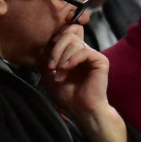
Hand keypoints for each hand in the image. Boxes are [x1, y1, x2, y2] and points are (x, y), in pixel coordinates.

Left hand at [38, 25, 137, 141]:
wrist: (82, 109)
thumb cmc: (67, 95)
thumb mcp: (49, 75)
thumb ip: (46, 58)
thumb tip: (40, 44)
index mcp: (72, 53)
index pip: (66, 32)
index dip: (55, 38)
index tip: (47, 54)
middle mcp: (83, 51)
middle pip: (69, 33)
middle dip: (56, 49)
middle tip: (50, 66)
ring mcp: (92, 55)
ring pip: (74, 42)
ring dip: (62, 58)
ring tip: (59, 74)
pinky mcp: (100, 60)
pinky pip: (84, 51)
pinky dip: (72, 59)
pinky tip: (66, 69)